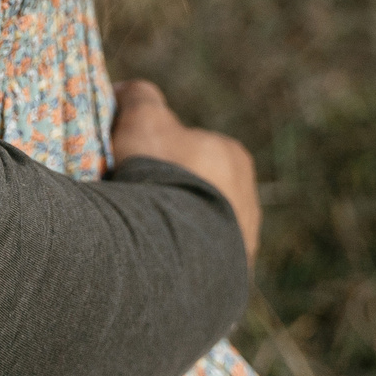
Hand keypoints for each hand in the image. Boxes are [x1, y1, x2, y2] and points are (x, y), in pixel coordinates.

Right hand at [108, 79, 260, 262]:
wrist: (172, 252)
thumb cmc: (161, 175)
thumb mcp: (143, 118)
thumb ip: (139, 97)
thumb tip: (127, 91)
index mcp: (233, 158)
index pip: (192, 149)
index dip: (158, 154)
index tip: (131, 166)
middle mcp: (248, 202)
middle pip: (197, 193)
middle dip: (168, 198)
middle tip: (132, 205)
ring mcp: (241, 247)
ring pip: (198, 234)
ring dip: (172, 235)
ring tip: (136, 241)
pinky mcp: (229, 284)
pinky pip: (197, 270)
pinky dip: (175, 266)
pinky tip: (148, 267)